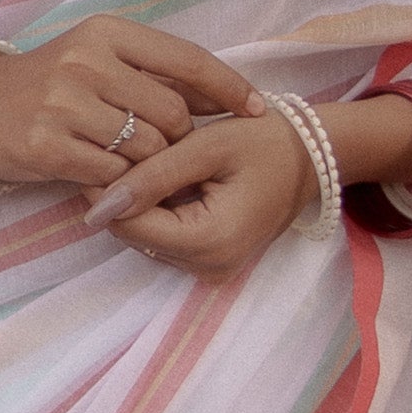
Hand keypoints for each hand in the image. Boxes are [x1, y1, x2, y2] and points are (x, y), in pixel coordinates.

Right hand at [0, 16, 254, 192]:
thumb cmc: (51, 86)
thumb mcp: (99, 60)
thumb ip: (154, 73)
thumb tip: (224, 94)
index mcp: (107, 32)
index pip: (187, 59)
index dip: (229, 86)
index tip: (259, 109)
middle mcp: (86, 62)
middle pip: (172, 113)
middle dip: (179, 138)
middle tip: (165, 150)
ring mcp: (64, 104)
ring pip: (148, 148)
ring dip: (149, 165)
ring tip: (129, 163)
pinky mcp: (48, 145)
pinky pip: (114, 174)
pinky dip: (120, 182)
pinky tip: (104, 175)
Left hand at [83, 106, 323, 280]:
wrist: (312, 158)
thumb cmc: (265, 142)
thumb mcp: (207, 148)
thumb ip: (153, 175)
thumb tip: (99, 203)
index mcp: (212, 241)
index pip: (132, 226)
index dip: (107, 191)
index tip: (101, 149)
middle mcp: (209, 267)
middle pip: (136, 235)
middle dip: (123, 196)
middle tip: (123, 149)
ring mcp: (212, 270)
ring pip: (146, 238)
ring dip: (139, 203)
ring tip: (147, 159)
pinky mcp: (211, 263)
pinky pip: (165, 239)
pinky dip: (157, 211)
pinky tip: (166, 180)